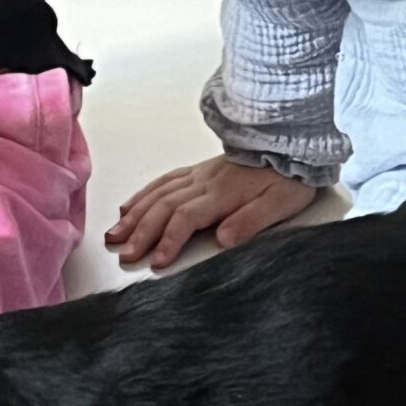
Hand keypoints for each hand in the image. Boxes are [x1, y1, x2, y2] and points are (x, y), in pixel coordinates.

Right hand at [107, 155, 315, 268]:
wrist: (290, 144)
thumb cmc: (288, 177)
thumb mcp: (280, 204)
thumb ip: (250, 222)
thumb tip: (223, 238)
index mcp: (223, 193)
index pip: (186, 217)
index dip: (169, 240)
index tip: (156, 261)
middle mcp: (205, 182)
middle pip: (164, 207)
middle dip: (141, 233)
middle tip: (124, 254)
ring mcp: (199, 175)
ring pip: (158, 194)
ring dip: (135, 216)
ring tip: (115, 235)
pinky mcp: (199, 171)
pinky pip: (164, 181)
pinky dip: (143, 194)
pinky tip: (129, 207)